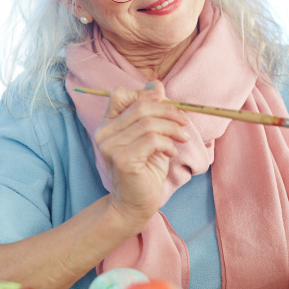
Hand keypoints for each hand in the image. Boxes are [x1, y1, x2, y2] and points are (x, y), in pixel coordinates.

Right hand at [95, 81, 189, 230]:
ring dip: (172, 128)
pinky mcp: (122, 159)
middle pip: (140, 105)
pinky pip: (152, 140)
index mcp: (107, 124)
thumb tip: (157, 84)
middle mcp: (104, 133)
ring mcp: (110, 146)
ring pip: (149, 123)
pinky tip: (171, 153)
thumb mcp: (150, 136)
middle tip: (184, 121)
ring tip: (181, 139)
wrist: (135, 204)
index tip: (165, 103)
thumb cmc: (144, 170)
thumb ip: (151, 111)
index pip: (119, 94)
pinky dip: (168, 144)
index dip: (144, 93)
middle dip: (168, 110)